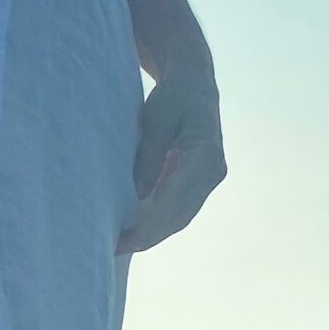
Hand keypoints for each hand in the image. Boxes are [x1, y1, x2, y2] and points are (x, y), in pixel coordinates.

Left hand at [116, 51, 225, 254]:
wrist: (194, 80)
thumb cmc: (173, 95)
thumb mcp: (155, 120)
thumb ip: (149, 158)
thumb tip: (138, 198)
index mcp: (205, 156)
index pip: (176, 203)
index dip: (150, 228)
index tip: (126, 242)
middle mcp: (213, 171)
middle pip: (180, 216)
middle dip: (148, 237)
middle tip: (114, 249)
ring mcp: (210, 177)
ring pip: (181, 216)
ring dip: (153, 233)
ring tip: (122, 243)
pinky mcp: (201, 179)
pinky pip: (181, 207)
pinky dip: (159, 220)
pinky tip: (136, 228)